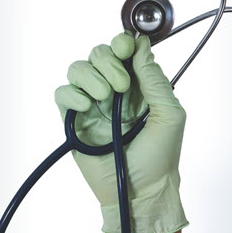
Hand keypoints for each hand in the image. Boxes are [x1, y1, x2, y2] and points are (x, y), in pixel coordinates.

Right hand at [53, 32, 186, 232]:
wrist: (141, 190)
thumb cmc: (161, 156)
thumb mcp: (169, 114)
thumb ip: (155, 81)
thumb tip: (141, 46)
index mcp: (140, 86)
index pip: (125, 51)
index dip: (123, 42)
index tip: (126, 47)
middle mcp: (114, 90)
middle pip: (99, 53)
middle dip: (108, 61)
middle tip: (122, 86)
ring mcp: (92, 105)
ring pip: (77, 69)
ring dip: (92, 76)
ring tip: (106, 98)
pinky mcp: (74, 121)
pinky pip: (62, 94)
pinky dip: (73, 94)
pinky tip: (88, 106)